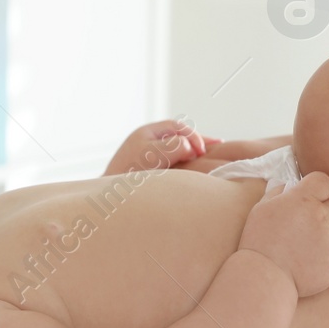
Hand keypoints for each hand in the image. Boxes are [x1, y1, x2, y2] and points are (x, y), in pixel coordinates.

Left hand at [103, 119, 220, 175]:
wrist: (108, 200)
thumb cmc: (125, 177)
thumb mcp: (150, 157)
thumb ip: (170, 148)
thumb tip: (189, 146)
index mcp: (145, 134)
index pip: (176, 127)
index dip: (193, 136)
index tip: (202, 150)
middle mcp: (147, 143)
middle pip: (179, 137)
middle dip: (199, 142)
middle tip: (219, 147)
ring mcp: (149, 157)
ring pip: (178, 150)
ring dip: (194, 153)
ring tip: (213, 157)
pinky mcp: (151, 172)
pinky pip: (174, 163)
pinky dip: (188, 164)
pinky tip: (198, 172)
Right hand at [238, 170, 328, 297]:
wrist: (264, 278)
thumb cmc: (258, 241)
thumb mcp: (261, 209)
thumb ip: (278, 192)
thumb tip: (288, 186)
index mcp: (303, 200)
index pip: (324, 182)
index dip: (317, 188)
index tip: (309, 196)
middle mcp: (321, 217)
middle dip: (316, 213)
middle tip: (296, 228)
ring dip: (319, 237)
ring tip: (296, 250)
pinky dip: (320, 258)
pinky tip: (302, 264)